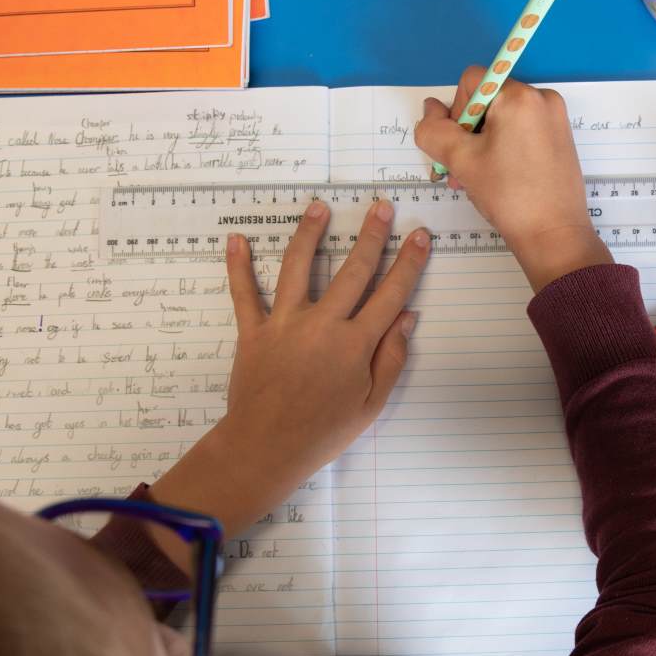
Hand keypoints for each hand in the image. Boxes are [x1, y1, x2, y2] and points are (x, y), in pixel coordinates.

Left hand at [150, 200, 429, 531]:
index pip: (390, 293)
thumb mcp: (371, 403)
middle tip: (381, 207)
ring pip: (298, 268)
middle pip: (352, 271)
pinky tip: (235, 240)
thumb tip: (408, 317)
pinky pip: (244, 294)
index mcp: (355, 343)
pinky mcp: (253, 332)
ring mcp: (284, 324)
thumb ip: (391, 357)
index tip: (419, 236)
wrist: (266, 448)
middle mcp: (322, 324)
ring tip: (319, 207)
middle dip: (371, 236)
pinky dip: (238, 267)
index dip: (408, 263)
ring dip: (309, 234)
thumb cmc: (324, 432)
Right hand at [414, 66, 612, 292]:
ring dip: (481, 146)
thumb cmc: (508, 195)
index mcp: (520, 96)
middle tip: (460, 171)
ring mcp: (555, 119)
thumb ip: (435, 130)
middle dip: (467, 134)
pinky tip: (498, 179)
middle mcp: (542, 98)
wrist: (554, 236)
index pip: (471, 81)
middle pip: (487, 101)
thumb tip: (430, 108)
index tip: (459, 147)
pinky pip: (521, 131)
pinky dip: (503, 149)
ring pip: (503, 119)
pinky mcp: (560, 138)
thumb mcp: (461, 160)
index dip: (455, 112)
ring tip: (476, 181)